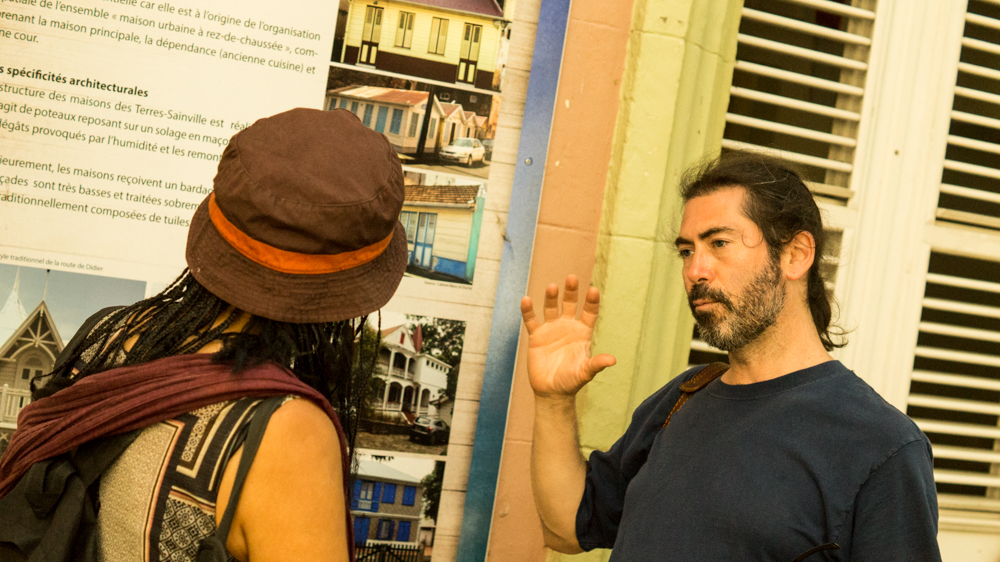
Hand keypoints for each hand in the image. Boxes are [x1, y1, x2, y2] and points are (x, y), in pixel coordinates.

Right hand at [520, 275, 615, 396]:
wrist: (552, 391)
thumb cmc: (571, 381)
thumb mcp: (585, 372)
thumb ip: (596, 364)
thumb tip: (612, 360)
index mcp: (583, 333)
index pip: (589, 313)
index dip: (591, 302)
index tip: (593, 290)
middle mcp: (568, 327)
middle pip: (570, 304)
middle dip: (571, 292)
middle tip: (572, 278)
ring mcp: (552, 329)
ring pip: (551, 308)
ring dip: (551, 297)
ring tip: (552, 287)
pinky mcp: (536, 336)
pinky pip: (532, 320)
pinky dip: (528, 311)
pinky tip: (526, 300)